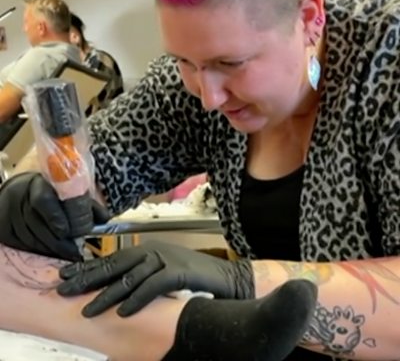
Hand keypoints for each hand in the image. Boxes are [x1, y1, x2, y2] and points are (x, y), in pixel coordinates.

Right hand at [0, 172, 109, 260]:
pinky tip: (50, 253)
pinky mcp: (3, 226)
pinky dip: (37, 251)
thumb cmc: (52, 191)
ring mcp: (8, 212)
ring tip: (67, 255)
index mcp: (38, 184)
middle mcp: (19, 196)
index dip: (55, 218)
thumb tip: (104, 219)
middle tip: (75, 253)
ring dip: (49, 249)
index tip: (67, 232)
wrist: (24, 190)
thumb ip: (86, 204)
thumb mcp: (70, 191)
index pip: (43, 200)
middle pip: (36, 224)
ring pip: (28, 237)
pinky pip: (19, 243)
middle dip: (58, 241)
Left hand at [57, 240, 254, 316]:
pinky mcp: (177, 271)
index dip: (88, 268)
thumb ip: (142, 274)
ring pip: (130, 277)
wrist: (224, 277)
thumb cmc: (192, 275)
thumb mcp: (163, 271)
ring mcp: (165, 260)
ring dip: (107, 294)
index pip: (111, 259)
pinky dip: (136, 299)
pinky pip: (152, 286)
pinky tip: (122, 312)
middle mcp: (152, 251)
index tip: (65, 275)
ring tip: (87, 310)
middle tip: (63, 289)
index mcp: (146, 250)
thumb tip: (117, 287)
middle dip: (87, 278)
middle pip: (114, 265)